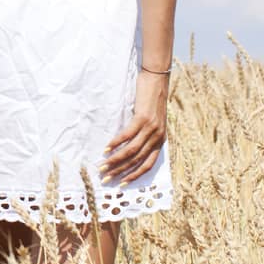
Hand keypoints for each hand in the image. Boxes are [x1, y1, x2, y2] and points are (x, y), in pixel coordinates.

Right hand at [100, 71, 167, 185]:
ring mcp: (150, 128)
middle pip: (137, 160)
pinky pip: (127, 135)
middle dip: (120, 171)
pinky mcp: (143, 118)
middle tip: (106, 178)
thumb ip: (146, 134)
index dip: (134, 176)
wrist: (157, 79)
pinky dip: (116, 143)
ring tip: (103, 166)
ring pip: (131, 150)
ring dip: (116, 160)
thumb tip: (131, 146)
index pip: (148, 165)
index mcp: (160, 141)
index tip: (122, 184)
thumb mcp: (154, 120)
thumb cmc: (152, 99)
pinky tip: (106, 148)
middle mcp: (157, 137)